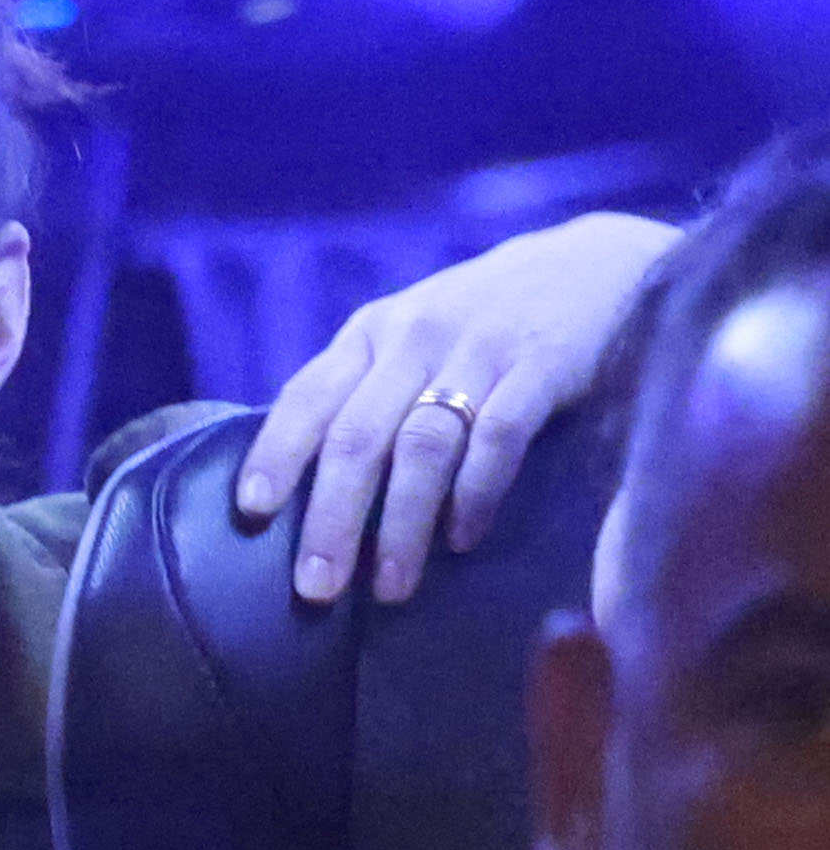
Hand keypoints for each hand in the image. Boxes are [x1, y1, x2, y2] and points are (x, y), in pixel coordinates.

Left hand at [237, 211, 678, 604]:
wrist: (598, 261)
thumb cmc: (486, 317)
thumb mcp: (413, 335)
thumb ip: (367, 390)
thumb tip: (308, 483)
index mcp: (371, 334)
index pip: (307, 396)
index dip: (276, 453)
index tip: (250, 512)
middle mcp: (415, 337)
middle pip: (357, 437)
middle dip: (331, 518)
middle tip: (315, 588)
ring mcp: (480, 348)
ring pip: (422, 445)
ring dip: (400, 523)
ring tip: (388, 587)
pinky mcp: (544, 363)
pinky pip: (498, 438)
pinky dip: (474, 494)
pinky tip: (461, 540)